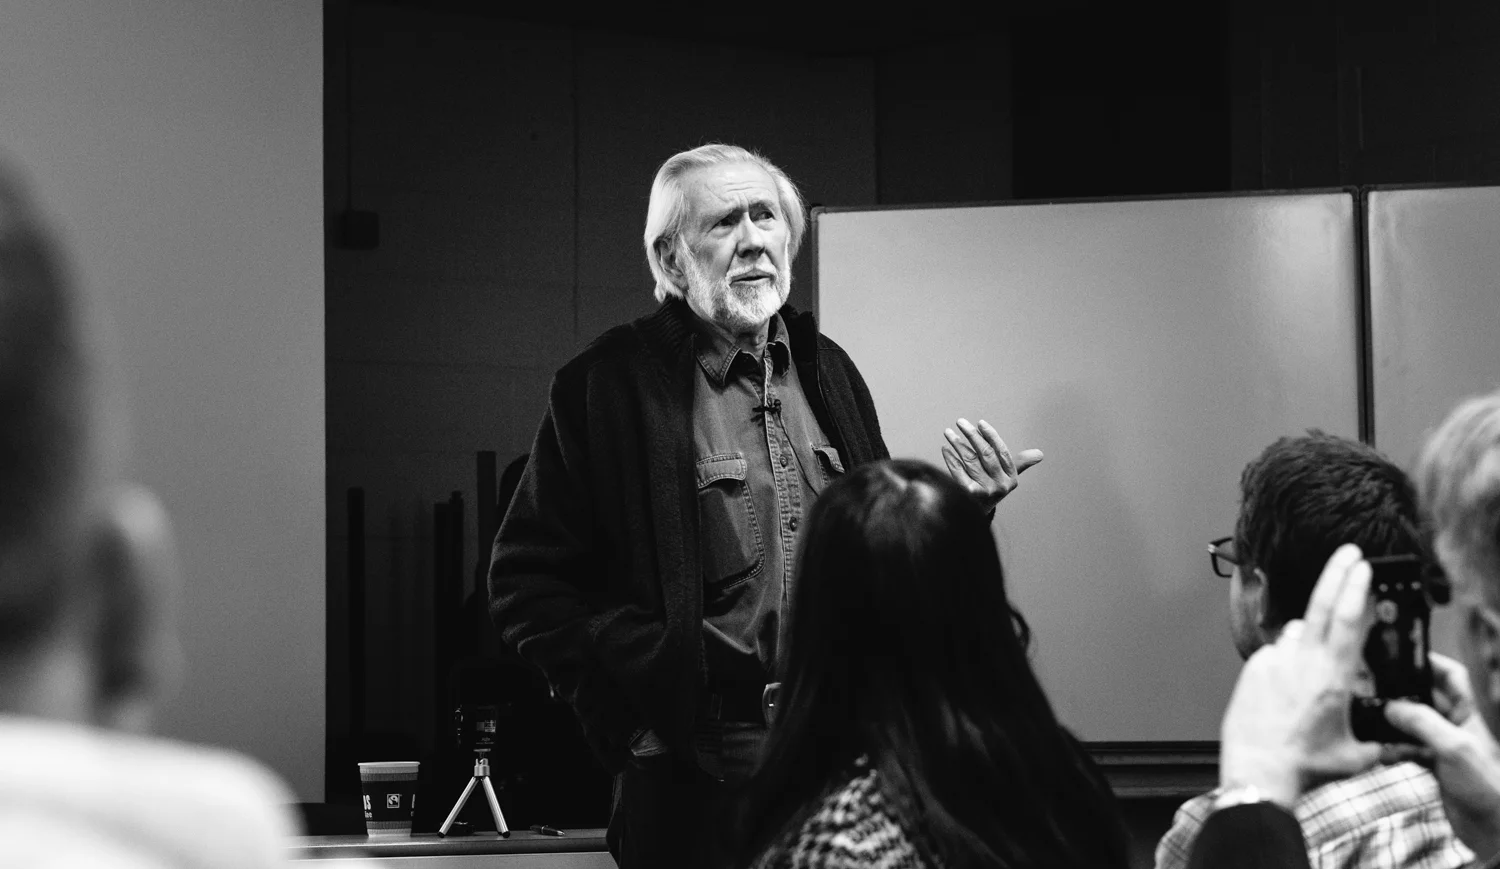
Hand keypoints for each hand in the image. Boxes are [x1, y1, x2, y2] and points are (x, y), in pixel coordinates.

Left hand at [940, 418, 1042, 510]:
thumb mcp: (1007, 479)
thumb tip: (1040, 454)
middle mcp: (1000, 486)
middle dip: (972, 435)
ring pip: (969, 460)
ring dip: (957, 444)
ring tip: (948, 432)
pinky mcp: (968, 494)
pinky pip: (958, 471)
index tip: (980, 423)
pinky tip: (945, 449)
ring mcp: (984, 491)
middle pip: (985, 454)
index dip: (991, 436)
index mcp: (1011, 479)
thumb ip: (1020, 464)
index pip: (1002, 452)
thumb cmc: (991, 491)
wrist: (975, 517)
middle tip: (960, 422)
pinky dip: (950, 459)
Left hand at [1219, 544, 1381, 806]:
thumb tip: (1390, 733)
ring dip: (1308, 640)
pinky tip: (1286, 693)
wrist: (1259, 773)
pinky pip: (1274, 655)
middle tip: (1347, 552)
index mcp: (1332, 677)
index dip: (1356, 588)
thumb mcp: (1356, 755)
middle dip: (1337, 574)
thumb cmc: (1305, 766)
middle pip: (1322, 606)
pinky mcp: (1251, 670)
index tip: (1362, 565)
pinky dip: (1285, 663)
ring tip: (1310, 679)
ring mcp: (1273, 662)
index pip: (1349, 622)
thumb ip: (1376, 737)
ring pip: (1296, 635)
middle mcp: (1301, 662)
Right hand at [1385, 653, 1499, 861]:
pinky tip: (1380, 756)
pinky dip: (1392, 751)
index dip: (1430, 662)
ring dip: (1390, 726)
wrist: (1492, 828)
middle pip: (1424, 698)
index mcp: (1467, 713)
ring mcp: (1442, 746)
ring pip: (1410, 725)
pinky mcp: (1432, 766)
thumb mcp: (1453, 746)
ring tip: (1371, 727)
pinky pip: (1406, 750)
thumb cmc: (1484, 784)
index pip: (1451, 676)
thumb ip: (1421, 722)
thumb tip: (1391, 706)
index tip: (1402, 655)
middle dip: (1399, 695)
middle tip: (1373, 690)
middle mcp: (1454, 725)